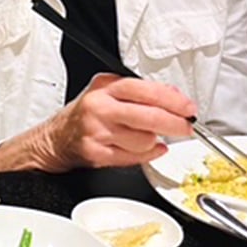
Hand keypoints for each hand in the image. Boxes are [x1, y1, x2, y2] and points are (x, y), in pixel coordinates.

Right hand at [36, 73, 196, 170]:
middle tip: (186, 127)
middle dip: (175, 124)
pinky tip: (145, 148)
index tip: (188, 108)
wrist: (58, 137)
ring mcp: (98, 132)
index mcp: (105, 88)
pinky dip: (147, 155)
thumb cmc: (87, 112)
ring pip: (145, 140)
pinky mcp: (98, 154)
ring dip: (154, 140)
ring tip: (147, 135)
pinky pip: (135, 158)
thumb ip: (139, 91)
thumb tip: (173, 96)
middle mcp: (100, 108)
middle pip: (149, 117)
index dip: (172, 100)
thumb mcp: (107, 90)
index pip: (144, 90)